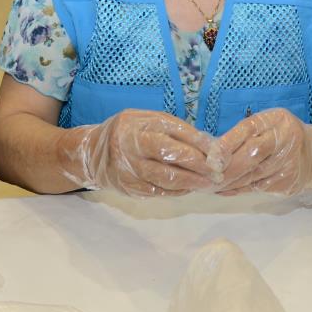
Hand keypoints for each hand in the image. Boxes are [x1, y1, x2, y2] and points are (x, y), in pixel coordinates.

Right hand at [64, 109, 220, 196]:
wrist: (93, 153)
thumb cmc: (129, 132)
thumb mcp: (148, 120)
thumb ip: (174, 129)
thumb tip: (208, 144)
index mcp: (138, 125)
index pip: (174, 134)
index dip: (199, 144)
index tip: (218, 153)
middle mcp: (131, 147)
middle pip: (170, 157)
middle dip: (199, 166)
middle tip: (218, 172)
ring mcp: (128, 169)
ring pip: (165, 179)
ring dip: (191, 182)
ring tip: (209, 183)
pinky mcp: (128, 187)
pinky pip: (157, 191)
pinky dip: (177, 191)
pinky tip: (189, 187)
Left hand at [212, 108, 311, 195]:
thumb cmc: (283, 136)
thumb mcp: (269, 125)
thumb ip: (246, 132)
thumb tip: (212, 149)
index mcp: (277, 120)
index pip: (249, 128)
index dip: (228, 143)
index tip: (211, 156)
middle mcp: (285, 140)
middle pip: (252, 154)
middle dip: (226, 166)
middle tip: (206, 173)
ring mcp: (287, 163)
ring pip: (252, 175)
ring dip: (228, 181)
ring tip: (208, 183)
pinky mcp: (286, 182)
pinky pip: (256, 187)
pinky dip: (237, 189)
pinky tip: (222, 189)